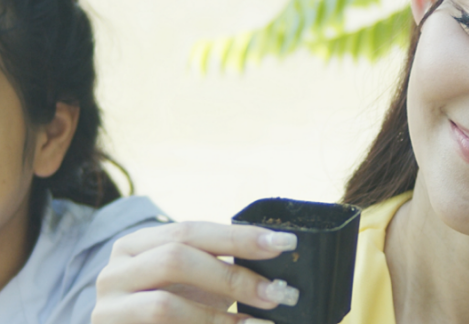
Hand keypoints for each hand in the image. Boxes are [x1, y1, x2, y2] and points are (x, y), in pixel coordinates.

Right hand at [92, 222, 298, 323]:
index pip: (192, 230)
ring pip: (164, 305)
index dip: (238, 236)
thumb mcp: (195, 283)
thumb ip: (221, 267)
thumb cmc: (174, 313)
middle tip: (278, 292)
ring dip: (219, 318)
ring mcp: (108, 308)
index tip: (283, 244)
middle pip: (177, 259)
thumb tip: (278, 267)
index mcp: (138, 245)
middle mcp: (116, 271)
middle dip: (233, 277)